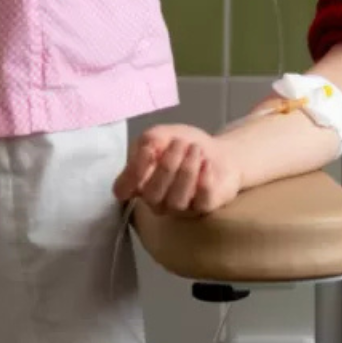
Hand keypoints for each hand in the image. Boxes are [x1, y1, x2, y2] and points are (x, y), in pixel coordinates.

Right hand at [114, 124, 242, 214]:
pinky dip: (204, 182)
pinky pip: (201, 202)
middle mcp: (156, 200)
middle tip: (180, 143)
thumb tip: (147, 150)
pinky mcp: (204, 207)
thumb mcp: (162, 134)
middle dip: (166, 166)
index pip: (122, 190)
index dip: (131, 174)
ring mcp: (180, 207)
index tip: (148, 150)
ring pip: (176, 200)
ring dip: (186, 171)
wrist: (219, 151)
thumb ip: (150, 140)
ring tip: (195, 149)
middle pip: (152, 194)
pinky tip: (206, 163)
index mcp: (139, 183)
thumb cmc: (184, 145)